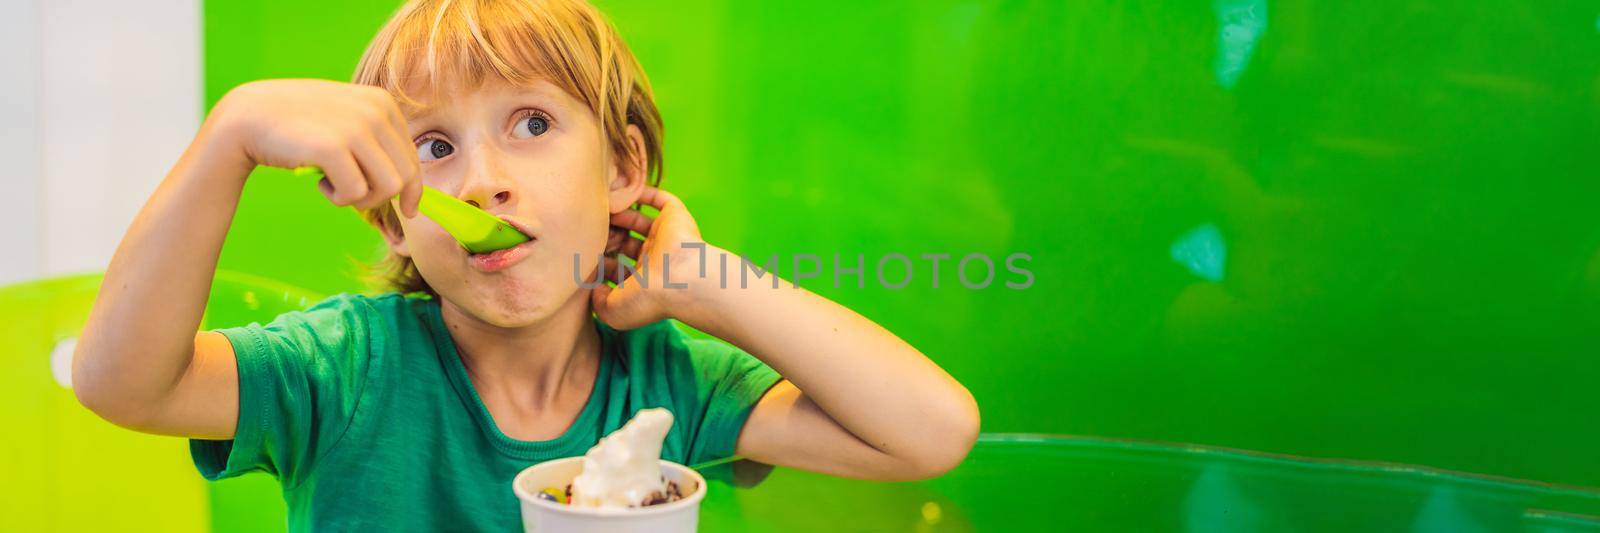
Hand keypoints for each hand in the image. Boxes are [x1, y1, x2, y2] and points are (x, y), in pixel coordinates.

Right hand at [207, 79, 421, 215]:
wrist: (248, 116)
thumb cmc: (299, 125)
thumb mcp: (347, 119)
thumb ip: (377, 140)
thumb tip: (409, 187)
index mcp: (383, 102)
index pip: (413, 159)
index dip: (411, 190)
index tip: (407, 209)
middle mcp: (375, 110)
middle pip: (405, 177)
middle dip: (382, 197)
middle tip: (351, 194)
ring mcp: (355, 127)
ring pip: (388, 188)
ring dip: (363, 199)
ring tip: (335, 187)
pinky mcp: (333, 147)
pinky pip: (356, 192)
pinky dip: (340, 198)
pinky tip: (321, 185)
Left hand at [591, 186, 710, 328]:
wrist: (679, 279)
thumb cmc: (647, 299)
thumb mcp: (613, 312)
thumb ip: (597, 302)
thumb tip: (593, 289)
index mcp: (643, 282)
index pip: (618, 269)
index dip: (599, 263)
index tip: (580, 255)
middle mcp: (654, 259)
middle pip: (625, 242)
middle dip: (606, 236)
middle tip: (588, 229)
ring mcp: (665, 237)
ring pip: (639, 221)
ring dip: (619, 215)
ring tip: (599, 209)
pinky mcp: (676, 218)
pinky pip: (661, 200)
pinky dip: (644, 193)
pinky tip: (623, 192)